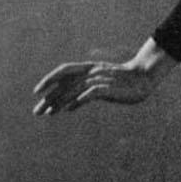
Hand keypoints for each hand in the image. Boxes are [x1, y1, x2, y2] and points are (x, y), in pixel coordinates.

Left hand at [32, 55, 160, 115]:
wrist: (144, 78)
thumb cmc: (121, 83)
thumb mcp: (100, 85)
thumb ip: (83, 92)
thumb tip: (66, 107)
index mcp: (89, 68)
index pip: (64, 70)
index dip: (49, 79)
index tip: (36, 93)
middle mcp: (92, 71)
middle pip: (66, 82)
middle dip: (49, 97)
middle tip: (36, 112)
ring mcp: (100, 78)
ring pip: (75, 88)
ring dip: (60, 101)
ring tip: (48, 113)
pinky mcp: (109, 87)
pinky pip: (91, 93)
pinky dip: (79, 100)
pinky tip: (70, 109)